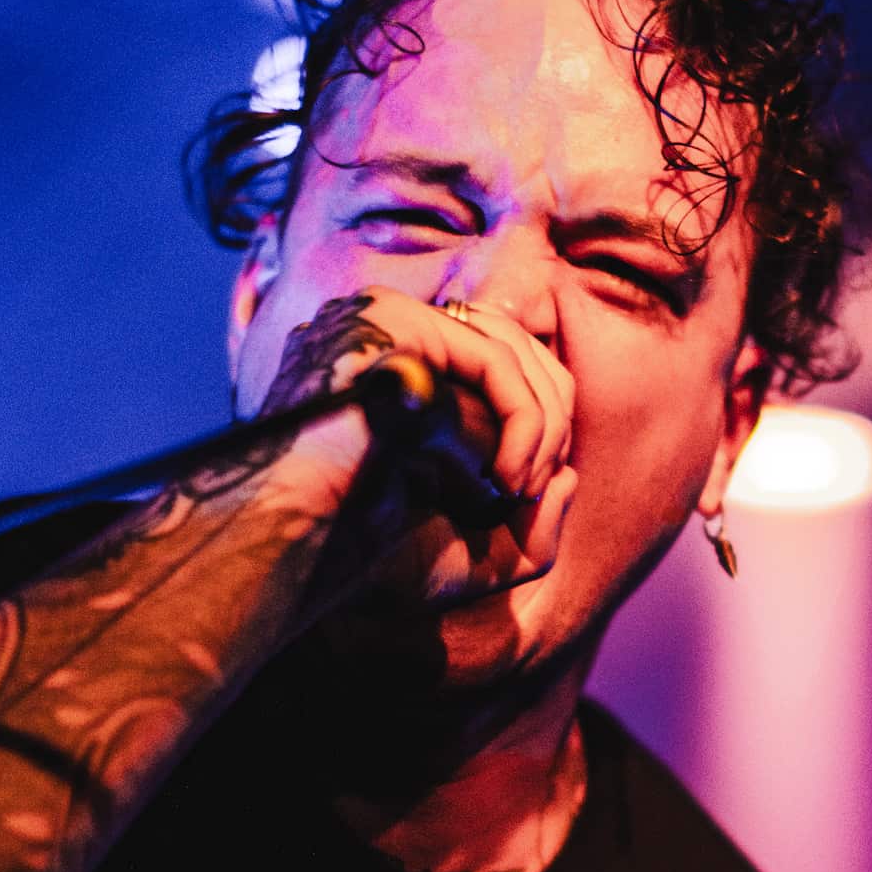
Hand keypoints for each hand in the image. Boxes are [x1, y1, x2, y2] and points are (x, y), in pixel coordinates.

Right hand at [257, 287, 577, 605]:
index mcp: (400, 360)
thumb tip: (570, 475)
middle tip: (528, 496)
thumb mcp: (474, 546)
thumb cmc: (375, 557)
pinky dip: (524, 424)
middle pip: (520, 349)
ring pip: (517, 354)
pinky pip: (496, 362)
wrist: (300, 551)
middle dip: (550, 426)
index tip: (525, 497)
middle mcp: (391, 324)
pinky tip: (503, 483)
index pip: (505, 363)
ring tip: (512, 494)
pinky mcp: (391, 323)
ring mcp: (385, 314)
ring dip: (540, 431)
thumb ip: (531, 519)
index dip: (540, 427)